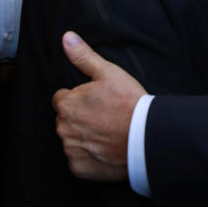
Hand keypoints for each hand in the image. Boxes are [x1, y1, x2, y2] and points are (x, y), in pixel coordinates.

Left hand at [52, 31, 146, 180]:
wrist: (145, 136)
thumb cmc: (128, 102)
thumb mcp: (108, 73)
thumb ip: (83, 56)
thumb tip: (67, 38)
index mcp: (66, 104)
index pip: (62, 99)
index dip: (79, 98)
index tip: (96, 101)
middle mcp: (63, 128)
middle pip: (66, 120)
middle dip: (80, 118)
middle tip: (104, 116)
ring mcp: (71, 150)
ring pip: (72, 140)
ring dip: (84, 137)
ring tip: (107, 132)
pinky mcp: (80, 168)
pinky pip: (79, 160)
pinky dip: (89, 156)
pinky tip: (105, 148)